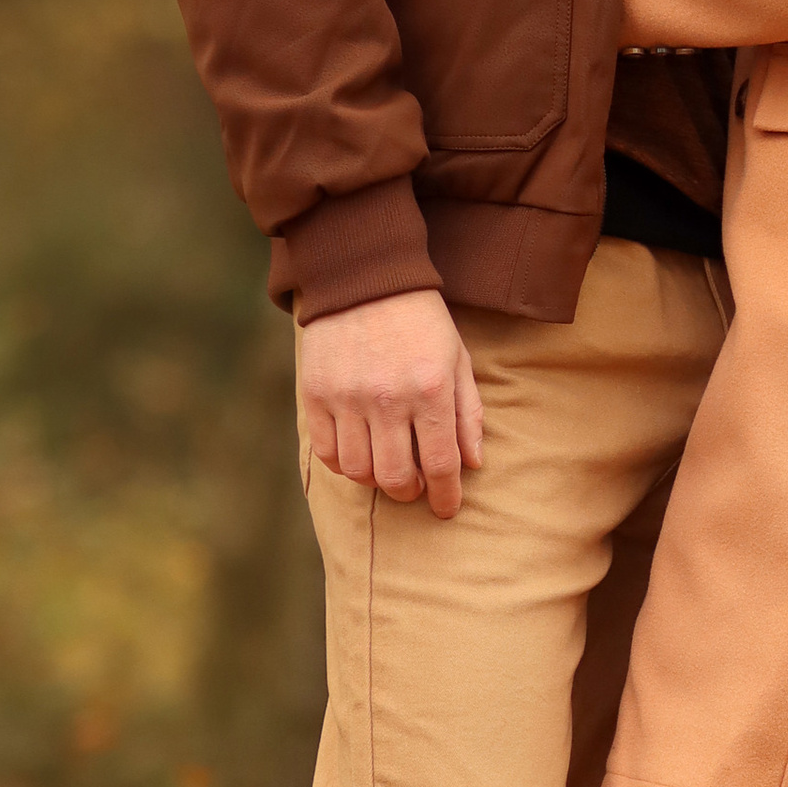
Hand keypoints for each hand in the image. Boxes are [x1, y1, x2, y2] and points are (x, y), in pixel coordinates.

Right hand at [299, 288, 485, 514]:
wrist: (365, 277)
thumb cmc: (421, 321)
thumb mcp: (457, 359)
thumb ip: (467, 413)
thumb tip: (471, 464)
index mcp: (430, 390)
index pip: (439, 465)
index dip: (446, 496)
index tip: (447, 508)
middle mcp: (387, 398)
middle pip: (395, 478)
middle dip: (409, 493)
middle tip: (414, 487)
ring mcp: (347, 397)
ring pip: (359, 471)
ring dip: (376, 480)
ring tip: (386, 467)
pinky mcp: (316, 393)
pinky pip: (327, 452)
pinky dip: (344, 464)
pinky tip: (358, 453)